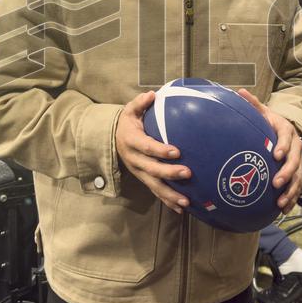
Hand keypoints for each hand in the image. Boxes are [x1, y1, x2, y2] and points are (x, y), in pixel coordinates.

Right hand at [114, 91, 190, 213]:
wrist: (114, 140)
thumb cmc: (128, 123)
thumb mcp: (129, 110)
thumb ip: (140, 103)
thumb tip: (152, 94)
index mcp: (132, 141)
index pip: (146, 146)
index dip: (160, 150)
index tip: (176, 151)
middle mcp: (134, 159)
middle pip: (152, 169)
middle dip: (169, 172)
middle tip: (188, 173)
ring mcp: (139, 172)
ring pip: (154, 185)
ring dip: (170, 194)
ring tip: (186, 201)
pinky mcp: (144, 179)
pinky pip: (156, 192)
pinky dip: (167, 201)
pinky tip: (182, 208)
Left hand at [237, 89, 301, 213]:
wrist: (289, 131)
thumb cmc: (271, 123)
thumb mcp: (264, 112)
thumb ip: (253, 104)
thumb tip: (239, 92)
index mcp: (287, 132)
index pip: (287, 138)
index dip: (283, 146)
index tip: (276, 154)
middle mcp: (295, 148)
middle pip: (295, 161)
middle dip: (287, 172)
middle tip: (276, 182)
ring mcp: (298, 162)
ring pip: (298, 178)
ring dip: (290, 190)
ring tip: (281, 202)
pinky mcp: (297, 174)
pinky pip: (297, 188)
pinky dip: (292, 198)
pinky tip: (283, 209)